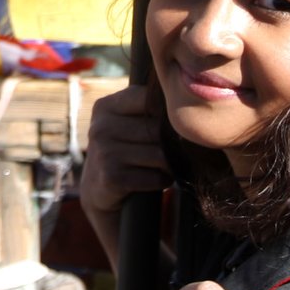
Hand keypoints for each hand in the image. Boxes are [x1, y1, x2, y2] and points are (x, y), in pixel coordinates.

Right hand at [79, 83, 167, 270]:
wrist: (100, 189)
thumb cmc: (126, 150)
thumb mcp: (128, 122)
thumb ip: (149, 107)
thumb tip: (188, 102)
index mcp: (105, 106)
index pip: (149, 99)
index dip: (168, 114)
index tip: (173, 125)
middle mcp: (101, 127)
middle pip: (158, 130)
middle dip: (172, 144)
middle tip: (173, 152)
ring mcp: (104, 153)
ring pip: (160, 155)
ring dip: (170, 164)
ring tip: (165, 166)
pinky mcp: (111, 178)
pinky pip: (155, 177)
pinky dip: (161, 181)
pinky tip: (155, 180)